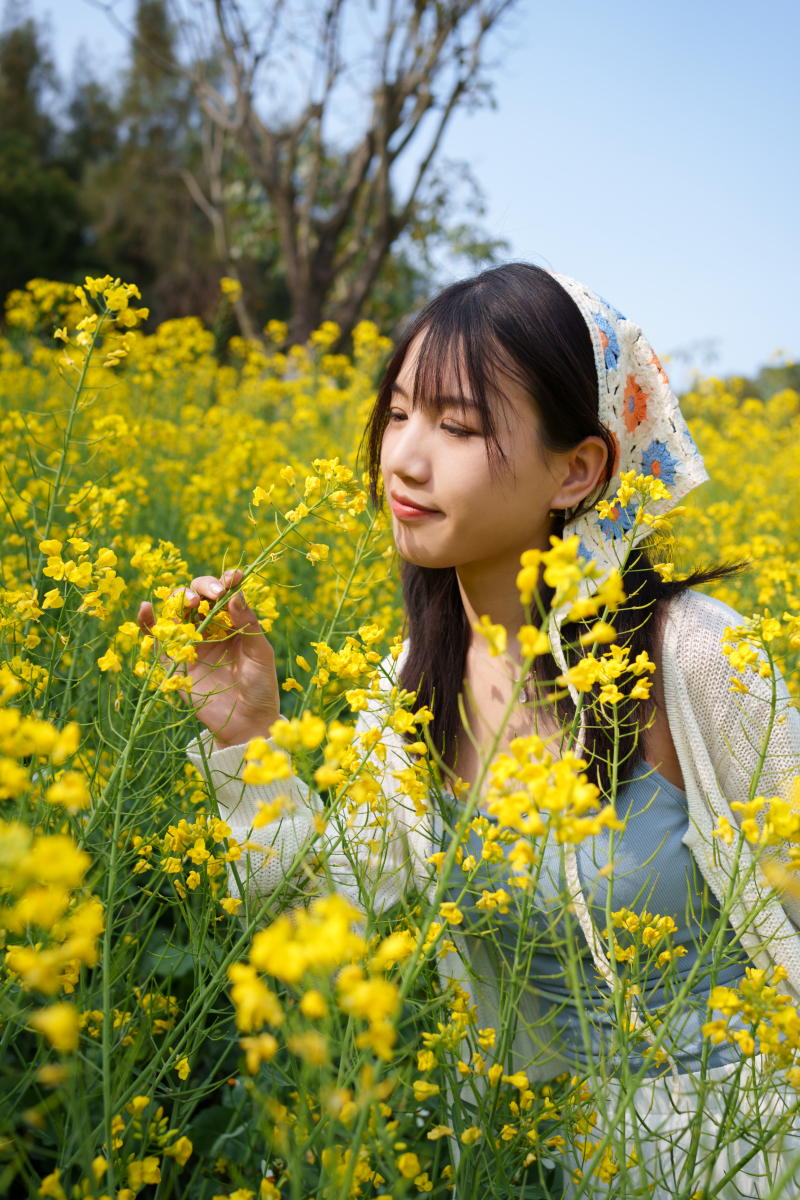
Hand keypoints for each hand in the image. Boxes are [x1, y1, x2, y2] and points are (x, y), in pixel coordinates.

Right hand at [137, 568, 280, 749]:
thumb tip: (236, 594)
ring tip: (187, 603)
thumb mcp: (261, 655)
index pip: (225, 594)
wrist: (246, 723)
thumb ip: (249, 625)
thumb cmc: (260, 687)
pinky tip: (145, 608)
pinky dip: (147, 622)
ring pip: (176, 611)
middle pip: (198, 596)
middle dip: (202, 588)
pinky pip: (156, 639)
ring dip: (177, 599)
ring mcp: (191, 643)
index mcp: (234, 623)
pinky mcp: (175, 661)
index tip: (233, 578)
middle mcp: (211, 629)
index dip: (226, 581)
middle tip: (212, 596)